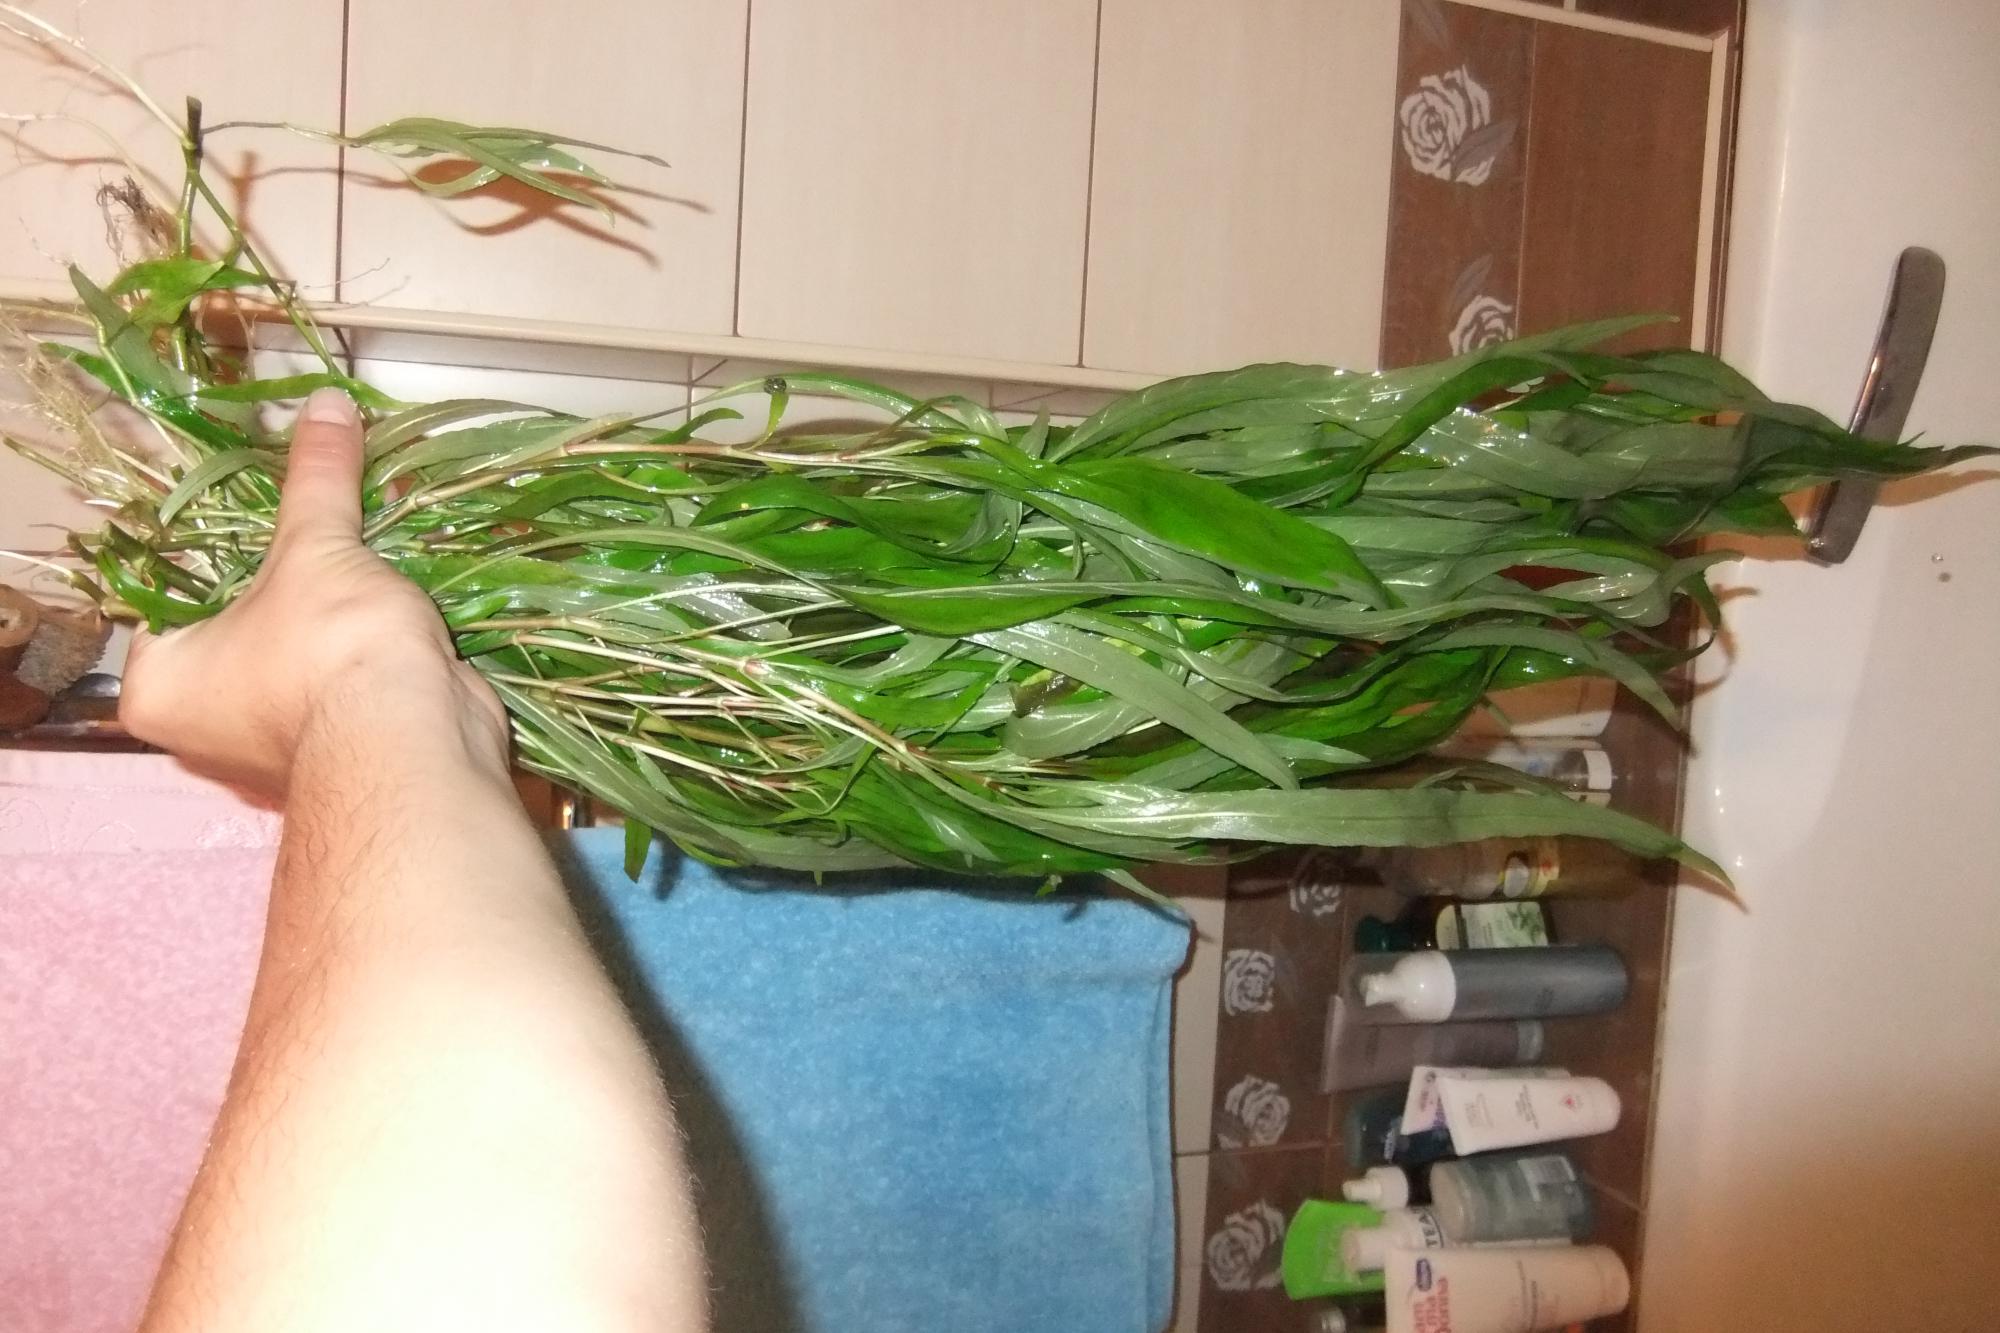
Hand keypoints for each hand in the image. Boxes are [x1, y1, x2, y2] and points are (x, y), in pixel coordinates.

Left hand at [121, 388, 505, 795]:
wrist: (417, 741)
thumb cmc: (329, 651)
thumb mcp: (315, 547)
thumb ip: (316, 478)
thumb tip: (326, 403)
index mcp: (161, 686)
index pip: (168, 596)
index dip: (214, 544)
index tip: (254, 506)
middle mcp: (205, 728)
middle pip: (238, 623)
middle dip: (284, 579)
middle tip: (311, 525)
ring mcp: (274, 746)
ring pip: (295, 654)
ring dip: (330, 614)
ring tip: (357, 556)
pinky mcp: (339, 749)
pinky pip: (340, 684)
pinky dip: (362, 651)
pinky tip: (389, 604)